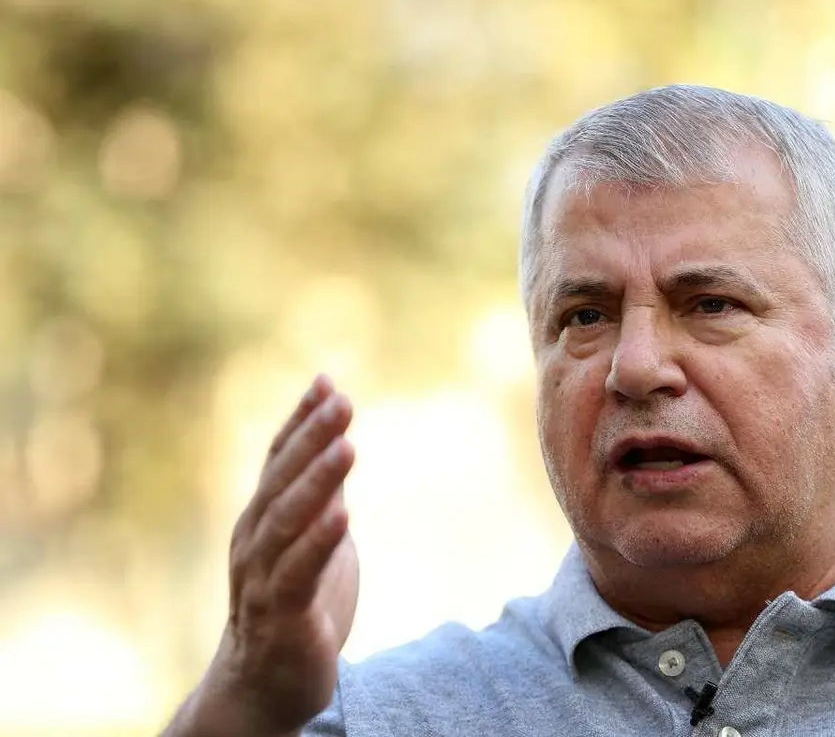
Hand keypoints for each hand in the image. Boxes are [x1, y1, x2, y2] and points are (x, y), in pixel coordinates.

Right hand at [177, 375, 359, 736]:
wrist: (265, 686)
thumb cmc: (295, 605)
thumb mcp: (313, 539)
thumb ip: (322, 494)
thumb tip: (339, 440)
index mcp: (262, 517)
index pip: (278, 459)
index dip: (301, 421)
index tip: (326, 382)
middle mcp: (254, 540)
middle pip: (281, 479)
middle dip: (311, 437)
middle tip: (341, 400)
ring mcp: (262, 576)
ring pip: (286, 520)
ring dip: (316, 480)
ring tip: (346, 445)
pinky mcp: (280, 614)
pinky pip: (296, 573)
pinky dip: (318, 541)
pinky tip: (343, 515)